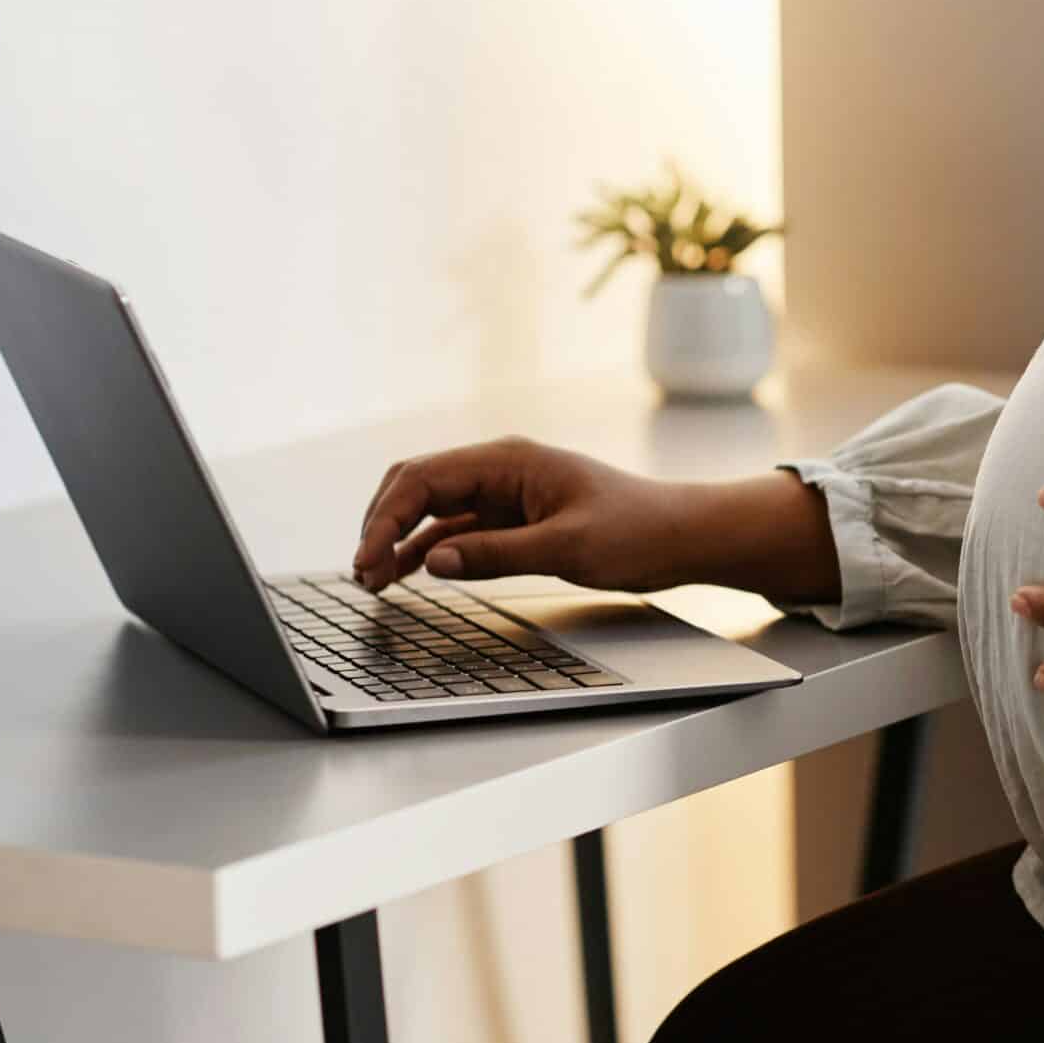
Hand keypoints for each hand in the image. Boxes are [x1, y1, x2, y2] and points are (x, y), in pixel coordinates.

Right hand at [350, 435, 684, 592]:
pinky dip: (428, 551)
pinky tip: (406, 575)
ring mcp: (504, 494)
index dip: (386, 517)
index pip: (424, 478)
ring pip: (432, 512)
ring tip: (372, 582)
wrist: (682, 536)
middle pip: (417, 488)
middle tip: (361, 573)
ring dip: (400, 541)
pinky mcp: (513, 520)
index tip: (367, 559)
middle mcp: (500, 470)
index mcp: (509, 461)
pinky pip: (456, 531)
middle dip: (382, 525)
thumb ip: (496, 554)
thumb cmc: (637, 532)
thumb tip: (432, 562)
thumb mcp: (567, 547)